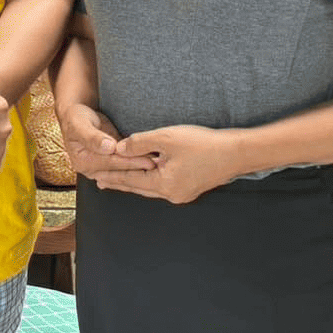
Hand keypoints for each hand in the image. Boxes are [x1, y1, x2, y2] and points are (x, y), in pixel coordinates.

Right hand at [59, 103, 155, 180]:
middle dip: (139, 166)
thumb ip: (92, 137)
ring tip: (159, 162)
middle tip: (159, 163)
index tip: (147, 159)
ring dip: (141, 166)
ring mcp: (102, 167)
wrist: (77, 115)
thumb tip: (108, 148)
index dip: (129, 161)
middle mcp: (92, 169)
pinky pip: (125, 163)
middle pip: (119, 168)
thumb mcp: (80, 124)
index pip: (110, 163)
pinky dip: (138, 161)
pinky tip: (152, 159)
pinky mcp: (110, 162)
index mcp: (83, 162)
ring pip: (124, 169)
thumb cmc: (76, 118)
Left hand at [95, 124, 240, 203]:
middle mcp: (172, 194)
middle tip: (99, 181)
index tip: (95, 175)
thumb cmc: (203, 144)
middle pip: (139, 187)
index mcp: (164, 185)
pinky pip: (162, 185)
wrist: (237, 153)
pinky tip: (144, 176)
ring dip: (134, 181)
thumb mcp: (166, 138)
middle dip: (119, 182)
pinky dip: (149, 180)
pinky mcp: (190, 188)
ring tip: (117, 180)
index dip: (112, 175)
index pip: (130, 180)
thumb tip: (119, 148)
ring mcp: (182, 193)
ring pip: (151, 187)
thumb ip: (140, 143)